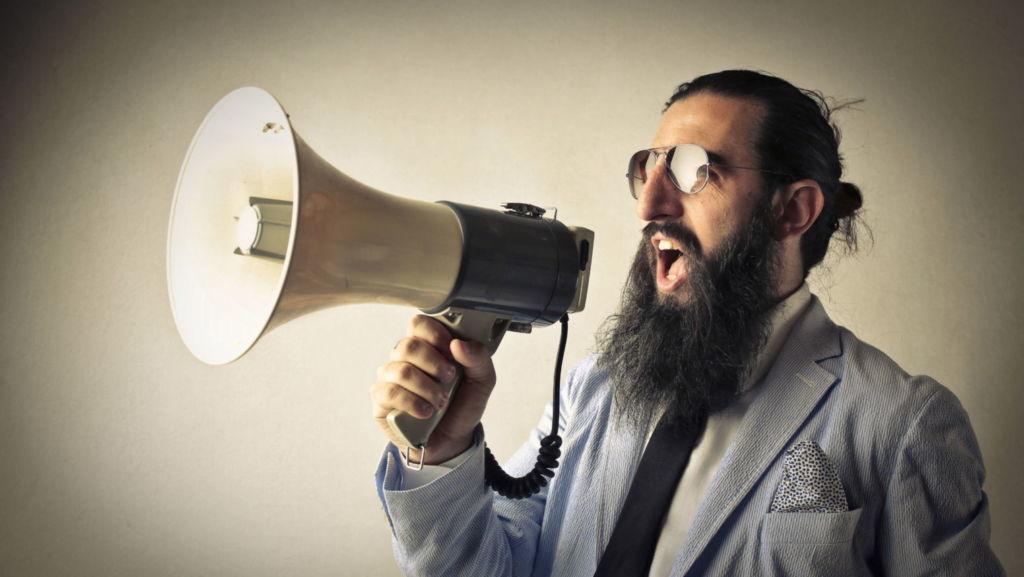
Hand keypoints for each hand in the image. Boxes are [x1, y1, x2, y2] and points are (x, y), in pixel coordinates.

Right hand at [371, 315, 496, 464]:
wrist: (454, 439)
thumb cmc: (463, 405)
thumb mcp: (483, 380)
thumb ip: (478, 358)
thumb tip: (458, 344)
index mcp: (428, 346)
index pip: (418, 324)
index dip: (434, 334)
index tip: (451, 350)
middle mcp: (405, 359)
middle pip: (408, 345)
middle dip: (434, 364)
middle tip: (449, 378)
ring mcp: (390, 378)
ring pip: (401, 371)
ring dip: (427, 388)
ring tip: (441, 402)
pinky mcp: (381, 401)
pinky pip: (390, 393)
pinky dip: (413, 403)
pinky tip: (426, 412)